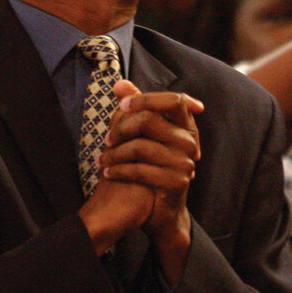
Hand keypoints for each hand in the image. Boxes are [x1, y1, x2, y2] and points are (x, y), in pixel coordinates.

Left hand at [100, 80, 202, 279]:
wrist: (161, 208)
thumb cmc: (152, 165)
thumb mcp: (145, 135)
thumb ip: (136, 108)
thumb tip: (120, 84)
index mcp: (186, 126)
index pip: (174, 100)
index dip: (146, 98)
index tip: (123, 104)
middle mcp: (190, 142)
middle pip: (150, 119)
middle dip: (121, 128)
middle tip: (107, 138)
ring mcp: (185, 163)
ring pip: (140, 146)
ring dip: (114, 153)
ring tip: (102, 159)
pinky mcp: (176, 182)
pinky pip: (140, 170)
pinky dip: (118, 171)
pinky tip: (108, 173)